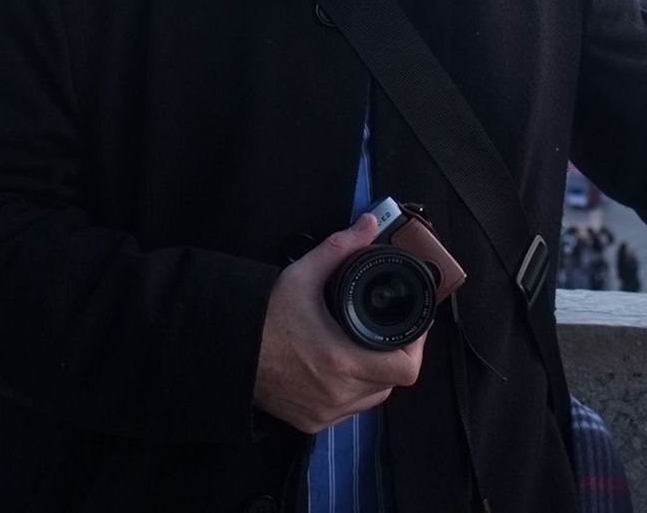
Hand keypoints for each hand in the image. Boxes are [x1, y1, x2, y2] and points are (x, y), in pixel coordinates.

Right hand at [254, 213, 426, 432]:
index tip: (414, 327)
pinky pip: (349, 411)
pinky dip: (354, 392)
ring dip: (377, 376)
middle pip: (392, 382)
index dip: (417, 347)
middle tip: (391, 331)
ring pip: (373, 398)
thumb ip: (340, 247)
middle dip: (397, 356)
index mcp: (343, 361)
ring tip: (369, 347)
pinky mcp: (313, 422)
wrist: (229, 352)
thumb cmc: (265, 317)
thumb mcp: (303, 275)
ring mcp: (326, 413)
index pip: (406, 369)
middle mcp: (339, 394)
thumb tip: (368, 224)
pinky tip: (344, 369)